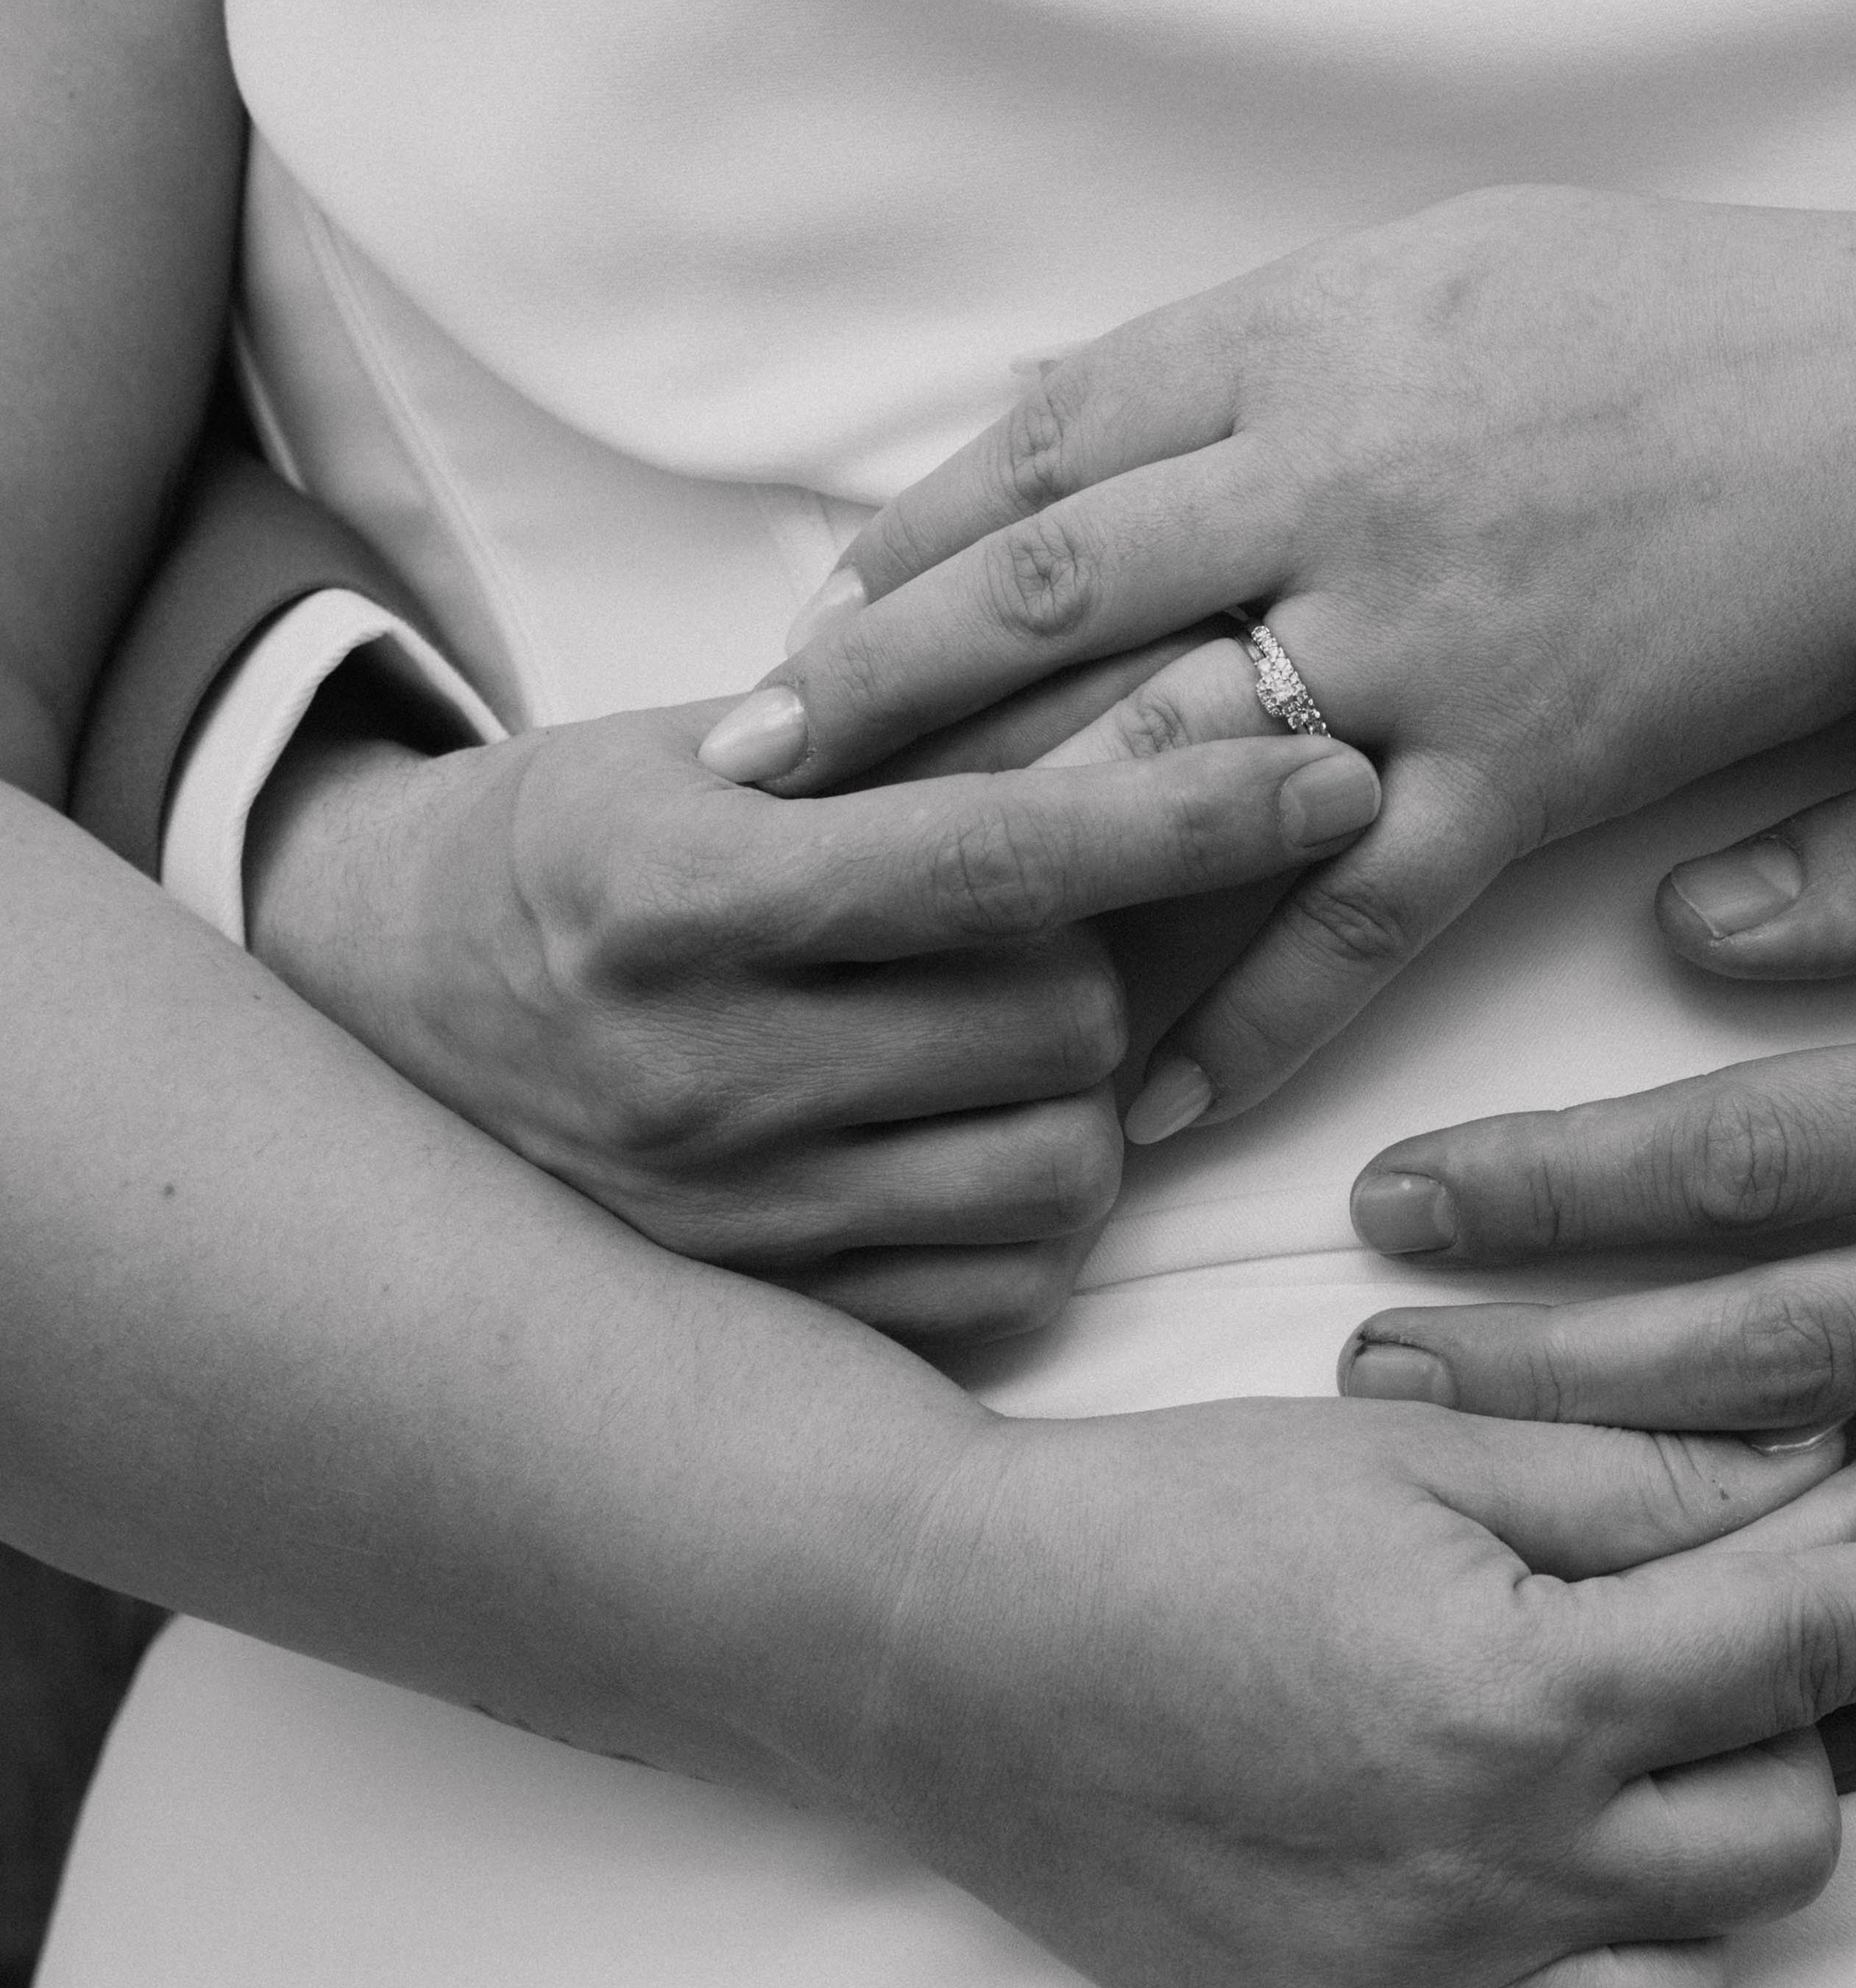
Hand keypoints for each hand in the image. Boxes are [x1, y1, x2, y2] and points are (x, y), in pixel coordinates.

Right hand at [246, 693, 1382, 1342]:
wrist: (384, 993)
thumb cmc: (591, 833)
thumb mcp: (724, 742)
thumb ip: (930, 729)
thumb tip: (1190, 676)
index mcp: (672, 889)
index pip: (996, 854)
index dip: (1194, 809)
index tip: (1338, 768)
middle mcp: (688, 1067)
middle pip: (1057, 1023)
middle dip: (1113, 960)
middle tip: (1076, 922)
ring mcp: (720, 1214)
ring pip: (1057, 1169)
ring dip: (1090, 1091)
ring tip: (1022, 1027)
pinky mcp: (761, 1311)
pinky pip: (1006, 1285)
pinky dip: (1040, 1206)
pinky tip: (983, 1129)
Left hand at [697, 189, 1855, 1129]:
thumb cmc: (1693, 322)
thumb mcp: (1455, 262)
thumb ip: (1266, 342)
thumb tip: (1084, 409)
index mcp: (1312, 342)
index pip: (1052, 447)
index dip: (912, 538)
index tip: (809, 619)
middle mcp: (1337, 483)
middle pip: (1047, 592)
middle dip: (875, 689)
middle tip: (738, 776)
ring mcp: (1425, 635)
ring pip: (1166, 757)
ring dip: (1012, 856)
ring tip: (891, 943)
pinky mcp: (1524, 769)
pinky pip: (1348, 919)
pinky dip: (1238, 1021)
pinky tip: (1140, 1103)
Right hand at [866, 1391, 1855, 1987]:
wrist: (946, 1650)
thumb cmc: (1180, 1515)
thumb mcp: (1418, 1446)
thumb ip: (1640, 1476)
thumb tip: (1837, 1478)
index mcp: (1521, 1688)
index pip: (1811, 1649)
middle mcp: (1492, 1865)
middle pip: (1784, 1845)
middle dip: (1783, 1743)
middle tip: (1696, 1669)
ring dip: (1689, 1900)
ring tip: (1596, 1802)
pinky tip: (1530, 1946)